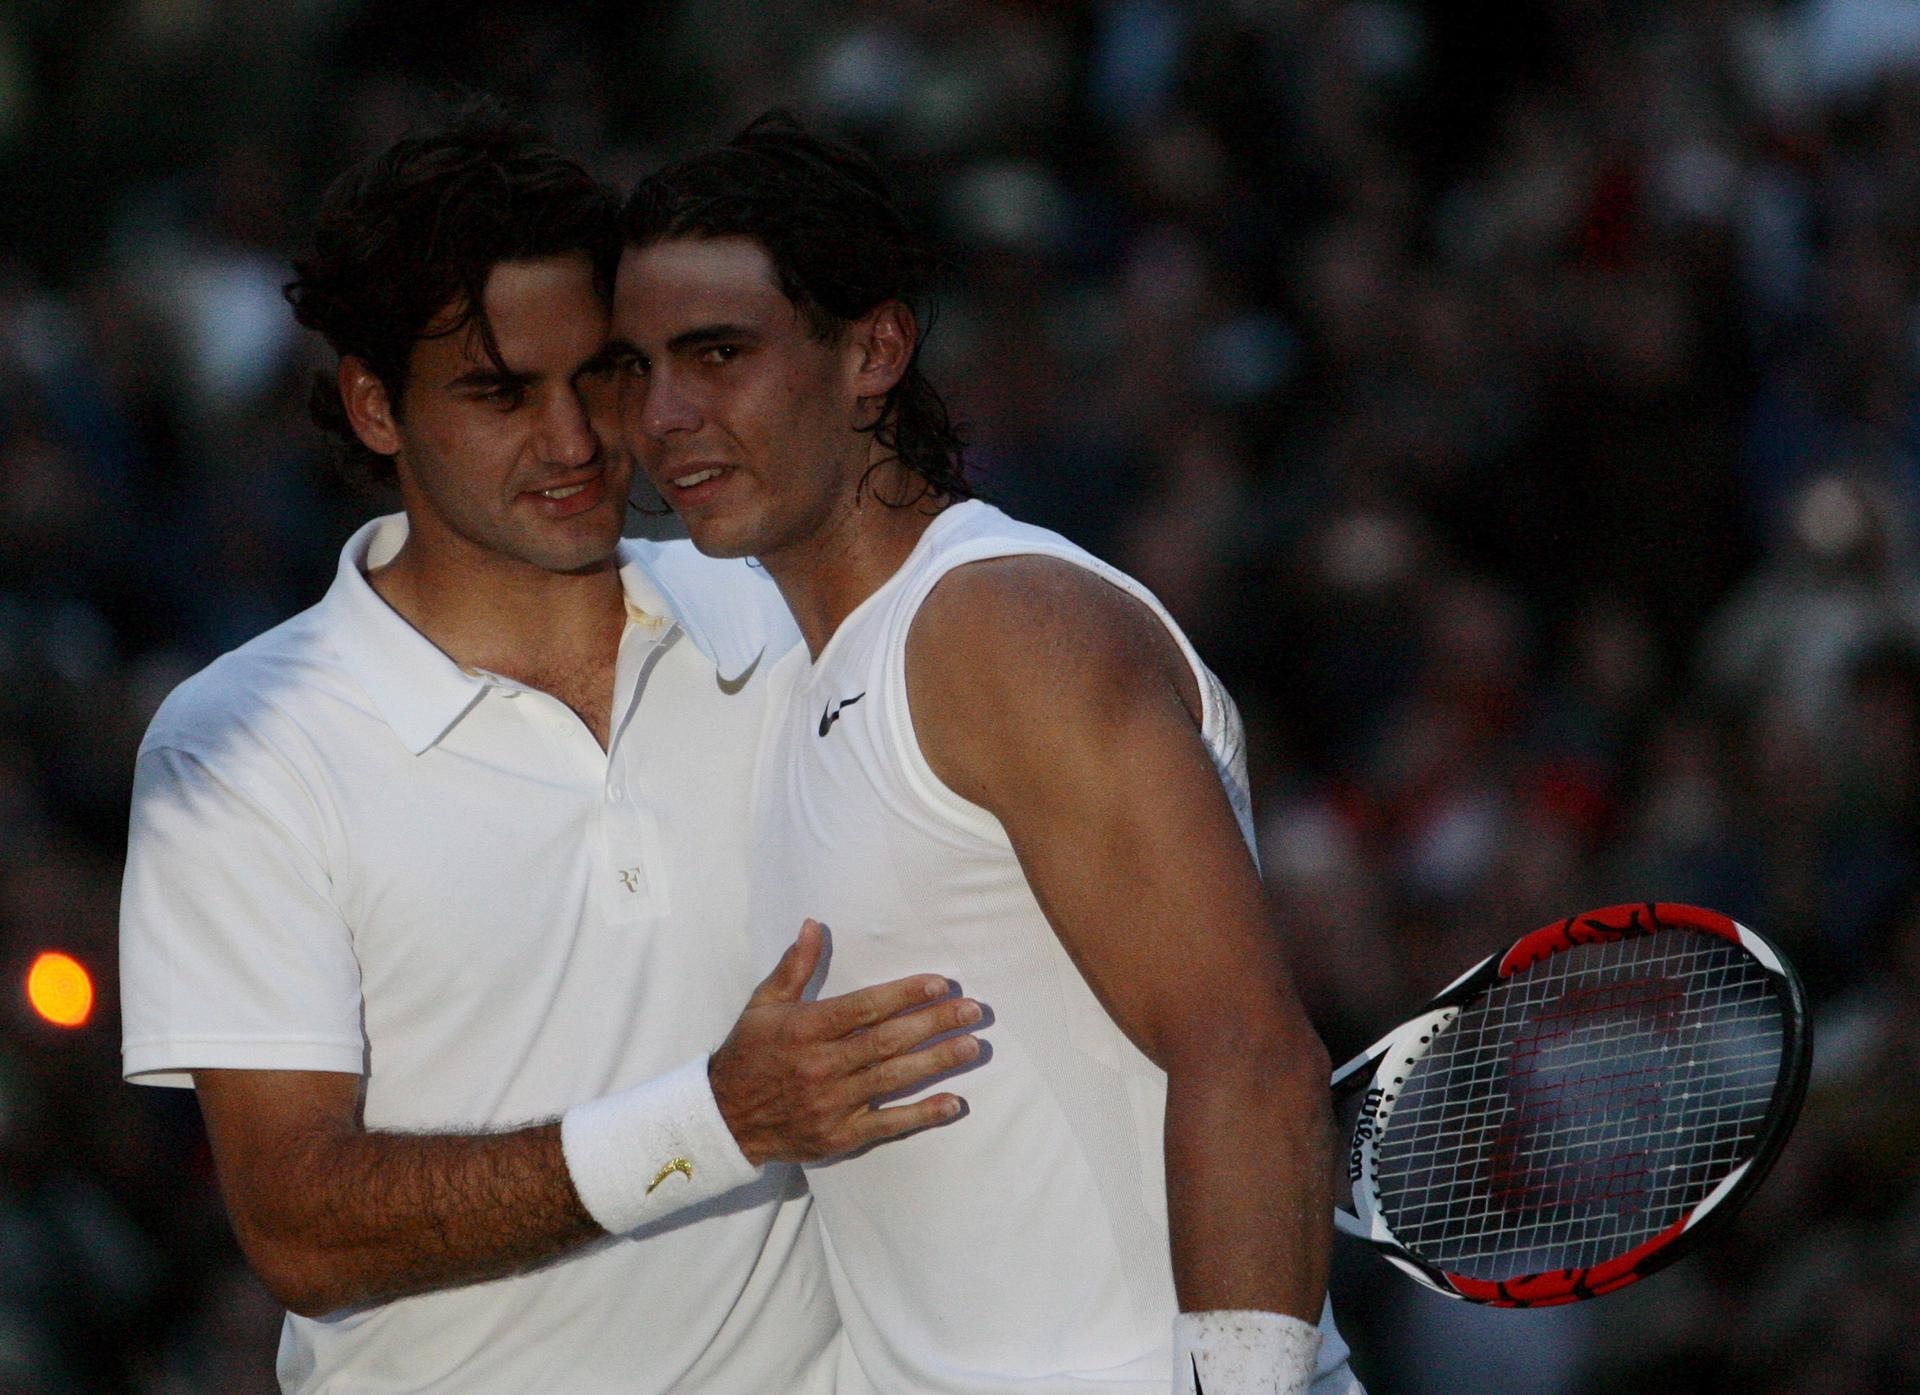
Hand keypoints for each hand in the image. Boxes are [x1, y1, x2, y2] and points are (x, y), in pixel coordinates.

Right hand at [710, 920, 984, 1164]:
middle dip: (934, 1024)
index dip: (904, 995)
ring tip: (972, 1046)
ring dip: (937, 1062)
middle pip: (887, 1041)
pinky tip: (954, 1103)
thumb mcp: (764, 1004)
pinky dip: (922, 1115)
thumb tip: (813, 924)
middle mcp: (821, 1065)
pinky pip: (887, 1124)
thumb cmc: (748, 1053)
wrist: (724, 1119)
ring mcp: (832, 1103)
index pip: (863, 1008)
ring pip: (893, 1079)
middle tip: (973, 1010)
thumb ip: (794, 966)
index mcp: (805, 1029)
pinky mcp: (839, 1135)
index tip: (939, 983)